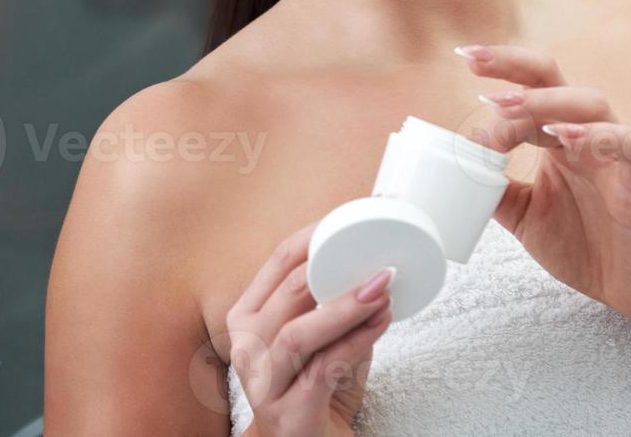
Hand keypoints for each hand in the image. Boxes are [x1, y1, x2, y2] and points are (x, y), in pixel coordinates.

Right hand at [224, 221, 393, 435]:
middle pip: (288, 293)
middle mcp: (247, 347)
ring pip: (298, 333)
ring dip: (346, 307)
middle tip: (379, 257)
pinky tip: (382, 323)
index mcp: (249, 317)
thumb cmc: (314, 390)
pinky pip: (323, 369)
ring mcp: (263, 384)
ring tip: (382, 289)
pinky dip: (358, 341)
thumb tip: (381, 262)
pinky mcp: (288, 414)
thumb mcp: (326, 336)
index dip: (316, 234)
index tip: (353, 216)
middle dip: (337, 267)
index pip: (277, 261)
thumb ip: (341, 303)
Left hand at [456, 43, 630, 336]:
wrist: (627, 288)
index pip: (529, 89)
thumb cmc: (582, 245)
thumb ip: (495, 188)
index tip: (464, 65)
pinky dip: (601, 135)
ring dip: (547, 101)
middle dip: (514, 64)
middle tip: (474, 61)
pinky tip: (568, 137)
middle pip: (556, 79)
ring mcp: (615, 154)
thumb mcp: (523, 215)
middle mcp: (587, 135)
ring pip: (591, 103)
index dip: (498, 75)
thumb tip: (456, 170)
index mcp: (559, 138)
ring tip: (509, 107)